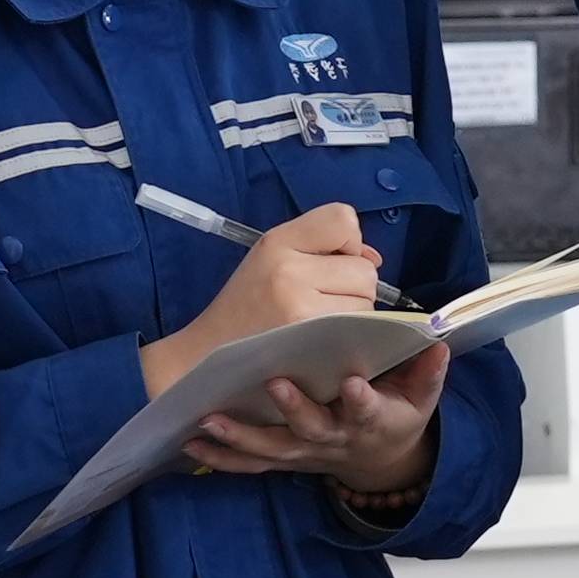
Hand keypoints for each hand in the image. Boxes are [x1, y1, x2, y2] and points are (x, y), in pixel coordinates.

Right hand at [137, 205, 380, 402]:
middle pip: (364, 269)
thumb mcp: (271, 259)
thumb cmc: (245, 307)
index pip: (343, 220)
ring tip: (318, 321)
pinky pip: (358, 330)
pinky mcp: (310, 343)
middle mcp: (289, 270)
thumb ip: (321, 248)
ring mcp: (301, 309)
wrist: (205, 357)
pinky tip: (322, 339)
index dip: (347, 243)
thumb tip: (373, 258)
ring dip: (353, 313)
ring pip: (366, 301)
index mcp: (277, 242)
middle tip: (320, 300)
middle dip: (352, 285)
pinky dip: (349, 335)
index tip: (328, 263)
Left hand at [184, 340, 448, 493]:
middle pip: (313, 429)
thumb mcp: (420, 396)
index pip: (367, 409)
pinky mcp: (283, 458)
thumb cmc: (396, 414)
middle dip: (295, 409)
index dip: (361, 399)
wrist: (377, 458)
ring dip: (241, 437)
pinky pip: (251, 463)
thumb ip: (427, 371)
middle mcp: (334, 439)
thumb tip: (437, 343)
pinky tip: (194, 441)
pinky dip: (222, 457)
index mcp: (371, 420)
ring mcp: (305, 452)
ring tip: (211, 420)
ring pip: (272, 449)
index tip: (352, 382)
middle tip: (274, 384)